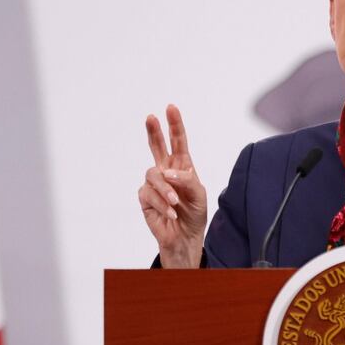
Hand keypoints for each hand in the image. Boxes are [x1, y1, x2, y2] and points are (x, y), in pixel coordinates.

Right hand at [139, 105, 206, 267]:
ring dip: (165, 190)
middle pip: (156, 146)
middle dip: (154, 131)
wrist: (185, 236)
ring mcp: (154, 184)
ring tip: (175, 203)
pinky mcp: (145, 198)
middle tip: (151, 117)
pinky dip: (162, 204)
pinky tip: (171, 213)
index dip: (175, 125)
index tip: (171, 108)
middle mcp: (166, 171)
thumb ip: (187, 179)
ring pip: (153, 175)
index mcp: (182, 166)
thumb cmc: (194, 213)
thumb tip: (167, 172)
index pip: (178, 142)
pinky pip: (149, 194)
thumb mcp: (199, 194)